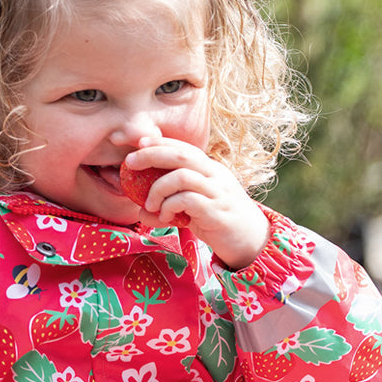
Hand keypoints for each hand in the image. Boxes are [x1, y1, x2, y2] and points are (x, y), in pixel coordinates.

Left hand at [125, 137, 268, 269]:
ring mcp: (217, 192)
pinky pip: (187, 200)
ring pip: (182, 176)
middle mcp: (215, 175)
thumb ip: (169, 207)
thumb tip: (141, 211)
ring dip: (158, 188)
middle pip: (180, 154)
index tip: (138, 143)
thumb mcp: (192, 210)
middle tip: (130, 163)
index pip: (184, 147)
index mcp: (210, 169)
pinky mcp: (216, 211)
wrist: (251, 240)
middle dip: (151, 154)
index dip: (160, 142)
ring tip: (150, 204)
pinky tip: (165, 217)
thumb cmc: (219, 222)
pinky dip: (169, 206)